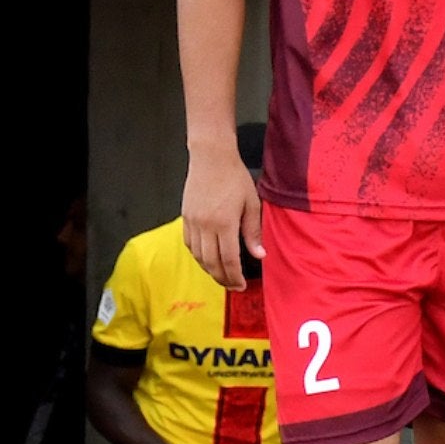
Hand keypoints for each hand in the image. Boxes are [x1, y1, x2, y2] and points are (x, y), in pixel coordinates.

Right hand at [181, 146, 263, 289]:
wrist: (211, 157)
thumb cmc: (234, 177)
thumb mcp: (251, 203)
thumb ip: (253, 231)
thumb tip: (259, 255)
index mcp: (225, 223)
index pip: (229, 260)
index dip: (235, 277)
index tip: (241, 285)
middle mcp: (206, 226)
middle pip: (212, 263)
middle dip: (223, 278)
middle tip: (232, 285)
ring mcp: (193, 222)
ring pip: (198, 256)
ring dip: (210, 270)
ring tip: (222, 275)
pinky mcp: (185, 217)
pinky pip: (189, 244)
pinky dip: (198, 256)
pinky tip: (207, 259)